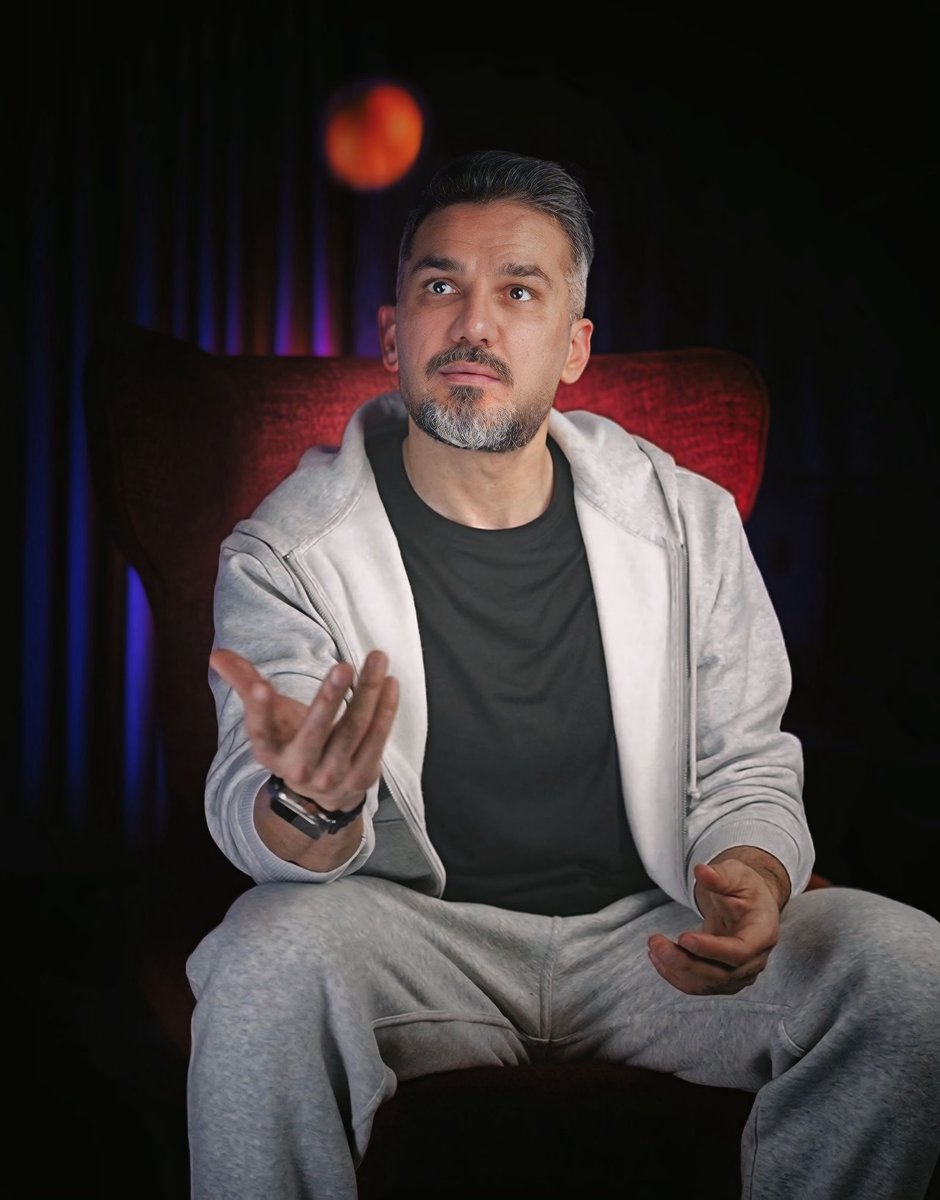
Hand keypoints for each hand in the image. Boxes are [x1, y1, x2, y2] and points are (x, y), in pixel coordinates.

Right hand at [209, 646, 398, 814]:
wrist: (320, 795)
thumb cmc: (291, 740)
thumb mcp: (267, 720)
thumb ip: (245, 684)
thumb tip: (217, 655)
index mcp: (270, 752)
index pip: (261, 730)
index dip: (260, 710)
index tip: (262, 686)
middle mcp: (299, 769)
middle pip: (316, 731)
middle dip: (329, 698)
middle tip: (343, 666)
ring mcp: (332, 777)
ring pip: (354, 729)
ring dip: (368, 692)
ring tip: (377, 658)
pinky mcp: (362, 777)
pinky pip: (377, 739)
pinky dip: (386, 710)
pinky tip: (390, 683)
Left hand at [647, 856, 781, 994]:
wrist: (748, 904)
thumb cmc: (744, 888)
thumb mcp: (737, 874)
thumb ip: (721, 875)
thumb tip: (702, 871)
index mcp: (763, 933)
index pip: (740, 951)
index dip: (711, 949)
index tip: (683, 938)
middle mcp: (755, 960)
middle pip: (720, 973)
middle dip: (684, 962)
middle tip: (655, 943)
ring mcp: (740, 974)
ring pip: (707, 983)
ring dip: (676, 969)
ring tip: (653, 948)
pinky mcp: (724, 979)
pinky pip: (699, 985)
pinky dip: (676, 976)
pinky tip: (658, 959)